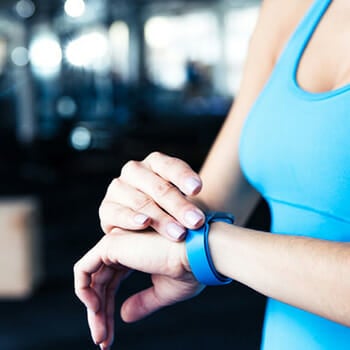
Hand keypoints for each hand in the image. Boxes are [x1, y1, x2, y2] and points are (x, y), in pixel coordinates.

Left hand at [74, 229, 203, 348]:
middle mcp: (123, 247)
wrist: (198, 255)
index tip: (109, 336)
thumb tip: (123, 316)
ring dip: (94, 310)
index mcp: (135, 254)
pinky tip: (95, 311)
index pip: (113, 283)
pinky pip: (83, 270)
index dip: (108, 310)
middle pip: (101, 284)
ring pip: (92, 280)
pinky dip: (84, 291)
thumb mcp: (163, 292)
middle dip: (100, 314)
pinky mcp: (110, 245)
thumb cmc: (188, 271)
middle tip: (103, 341)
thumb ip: (142, 302)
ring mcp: (116, 244)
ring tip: (101, 336)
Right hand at [99, 152, 205, 240]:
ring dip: (161, 218)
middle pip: (159, 187)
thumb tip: (202, 215)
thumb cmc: (167, 211)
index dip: (184, 177)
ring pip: (141, 201)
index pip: (171, 167)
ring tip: (179, 233)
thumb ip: (189, 201)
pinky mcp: (107, 208)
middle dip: (179, 206)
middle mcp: (135, 171)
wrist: (143, 229)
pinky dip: (131, 218)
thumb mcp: (179, 202)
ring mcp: (118, 188)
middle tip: (196, 221)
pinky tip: (144, 223)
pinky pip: (118, 212)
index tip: (198, 189)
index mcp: (155, 163)